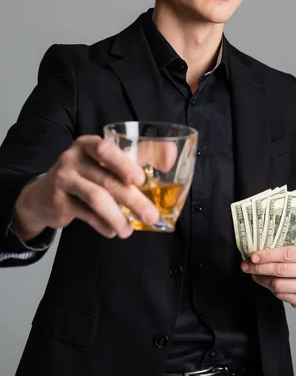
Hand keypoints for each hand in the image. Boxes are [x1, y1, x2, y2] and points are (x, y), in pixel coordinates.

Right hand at [12, 135, 161, 241]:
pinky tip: (113, 231)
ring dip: (117, 217)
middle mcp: (73, 158)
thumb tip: (171, 155)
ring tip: (129, 230)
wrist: (43, 195)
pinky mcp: (58, 201)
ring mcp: (63, 179)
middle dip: (133, 200)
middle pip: (107, 179)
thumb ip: (135, 158)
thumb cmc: (85, 176)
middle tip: (151, 215)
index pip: (105, 149)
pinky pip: (85, 214)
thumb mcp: (103, 163)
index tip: (141, 180)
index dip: (124, 164)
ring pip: (96, 198)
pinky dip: (102, 225)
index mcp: (88, 144)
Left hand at [241, 244, 295, 307]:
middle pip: (281, 270)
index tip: (253, 256)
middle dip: (260, 268)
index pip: (287, 254)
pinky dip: (270, 289)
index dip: (268, 255)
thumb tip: (256, 253)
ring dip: (262, 279)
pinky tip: (266, 282)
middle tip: (247, 266)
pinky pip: (281, 296)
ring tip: (255, 274)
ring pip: (278, 285)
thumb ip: (281, 249)